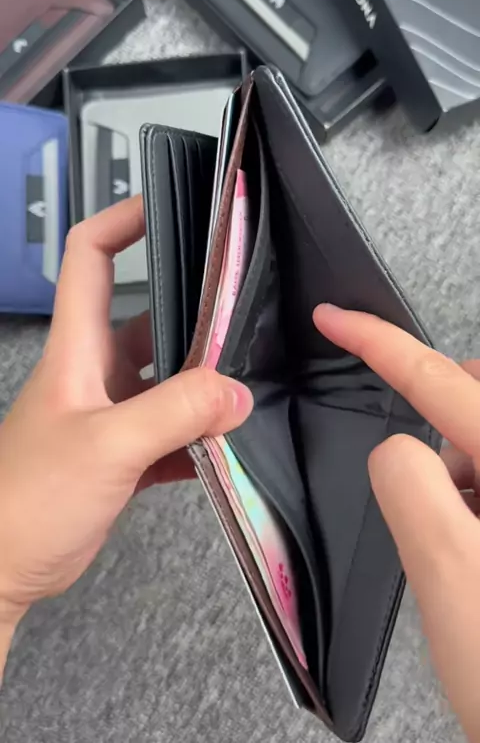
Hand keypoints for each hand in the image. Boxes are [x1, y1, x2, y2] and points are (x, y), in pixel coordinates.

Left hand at [0, 196, 252, 678]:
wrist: (3, 571)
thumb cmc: (30, 498)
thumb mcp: (107, 445)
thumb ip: (174, 411)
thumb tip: (237, 392)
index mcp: (77, 349)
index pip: (89, 258)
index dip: (122, 221)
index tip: (167, 204)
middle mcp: (93, 373)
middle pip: (147, 320)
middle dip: (193, 315)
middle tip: (244, 311)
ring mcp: (108, 415)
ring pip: (164, 381)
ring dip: (201, 386)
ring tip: (246, 385)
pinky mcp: (119, 457)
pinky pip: (168, 434)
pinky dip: (196, 438)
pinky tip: (224, 449)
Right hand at [314, 304, 479, 742]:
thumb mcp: (444, 569)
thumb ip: (404, 480)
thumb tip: (397, 447)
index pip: (440, 379)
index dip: (377, 342)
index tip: (335, 317)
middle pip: (473, 401)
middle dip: (441, 432)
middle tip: (438, 505)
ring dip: (460, 480)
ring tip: (466, 556)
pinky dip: (476, 500)